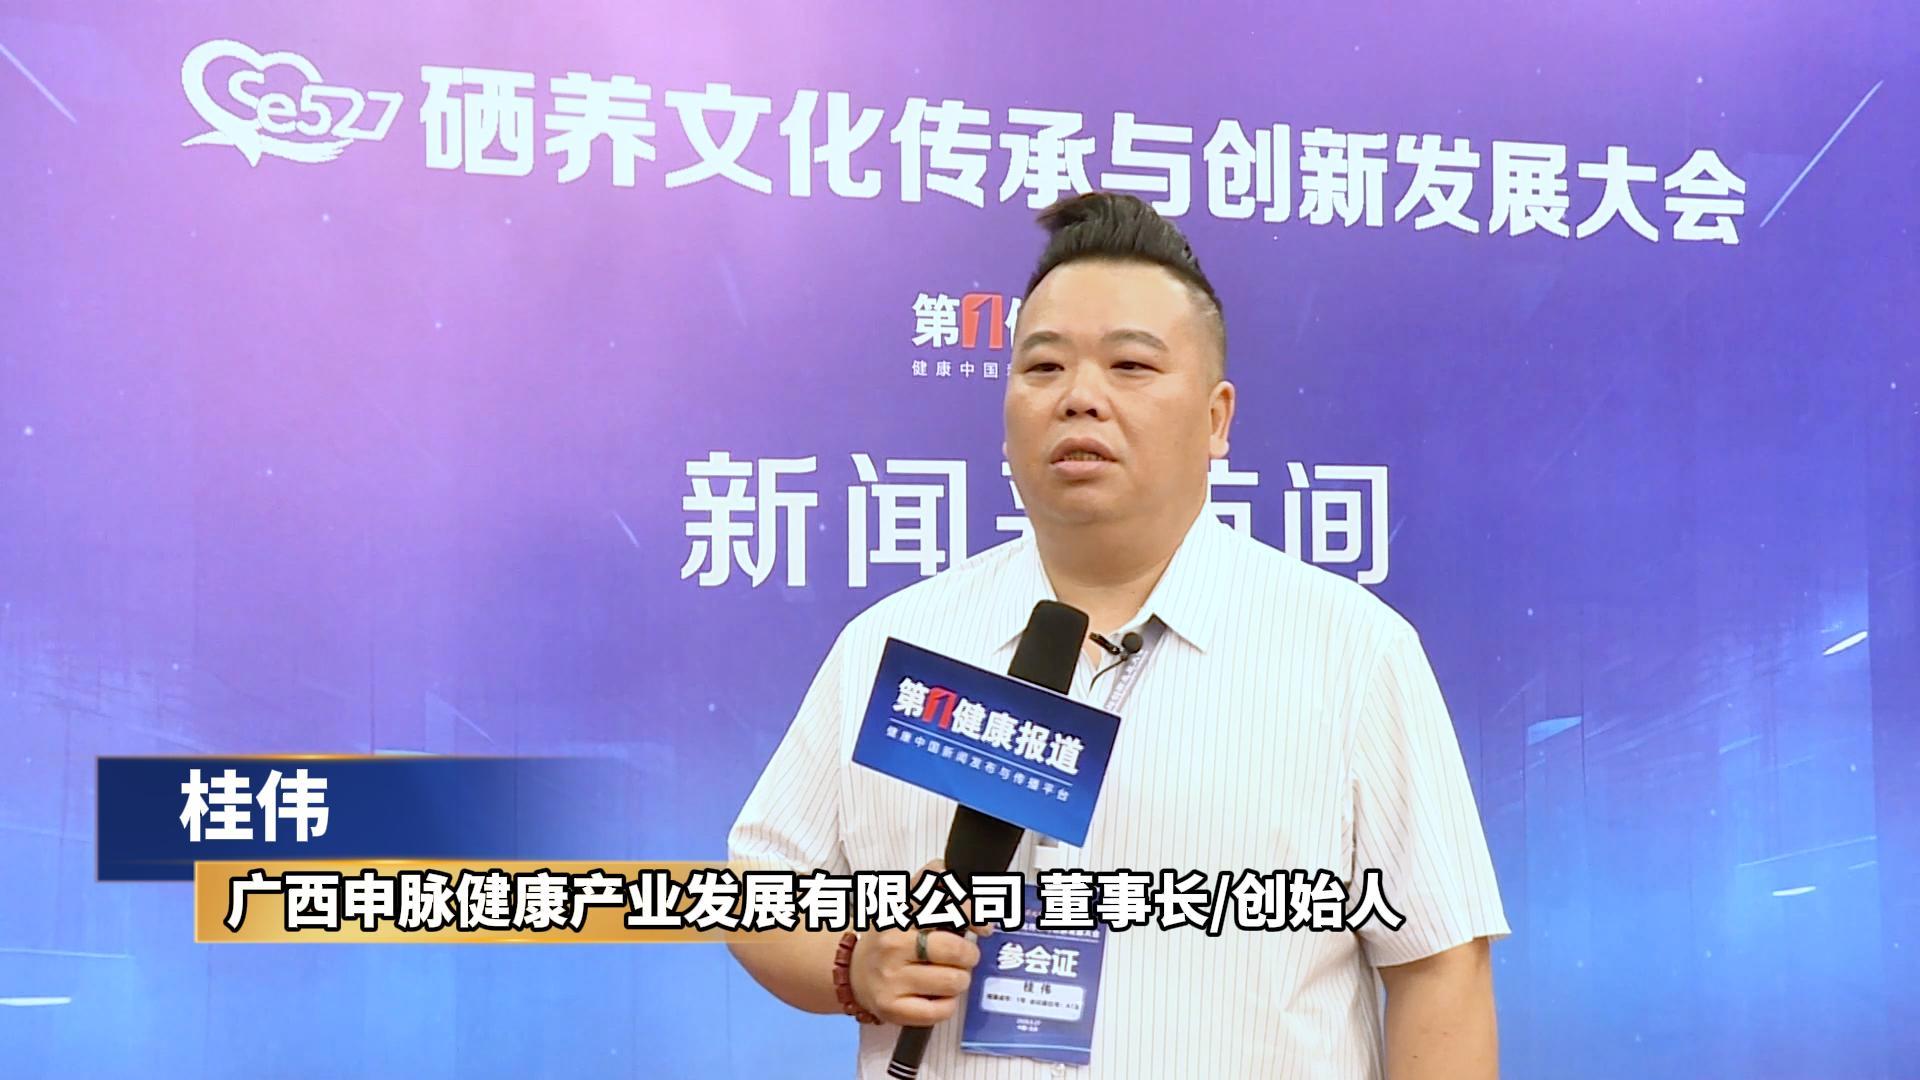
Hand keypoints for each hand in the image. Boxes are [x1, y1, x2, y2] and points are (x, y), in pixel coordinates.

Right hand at [848, 860, 984, 1026]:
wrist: (851, 973)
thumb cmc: (889, 939)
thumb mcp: (903, 906)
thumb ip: (934, 889)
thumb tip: (974, 899)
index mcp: (897, 911)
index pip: (940, 898)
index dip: (970, 910)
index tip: (982, 925)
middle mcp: (891, 942)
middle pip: (954, 948)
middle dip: (969, 955)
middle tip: (964, 957)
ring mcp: (890, 977)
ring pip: (954, 980)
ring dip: (960, 980)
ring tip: (947, 976)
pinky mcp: (892, 1008)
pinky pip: (942, 1009)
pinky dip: (948, 1004)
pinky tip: (937, 996)